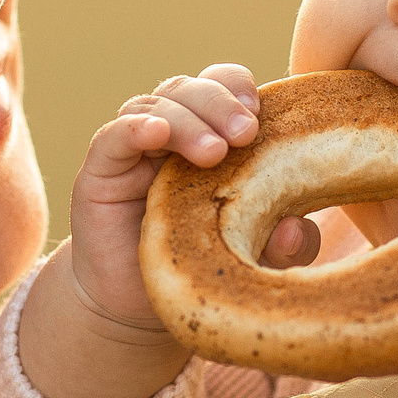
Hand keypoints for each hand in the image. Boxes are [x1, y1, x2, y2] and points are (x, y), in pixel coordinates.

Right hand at [17, 65, 318, 397]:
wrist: (138, 312)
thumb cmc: (202, 271)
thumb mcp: (256, 260)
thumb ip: (285, 245)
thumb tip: (297, 229)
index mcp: (211, 134)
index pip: (224, 86)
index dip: (240, 90)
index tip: (262, 116)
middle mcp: (171, 133)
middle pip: (191, 88)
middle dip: (221, 103)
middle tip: (246, 134)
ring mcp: (134, 150)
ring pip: (156, 105)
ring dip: (188, 120)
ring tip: (213, 153)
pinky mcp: (100, 172)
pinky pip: (113, 136)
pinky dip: (135, 127)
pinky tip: (156, 134)